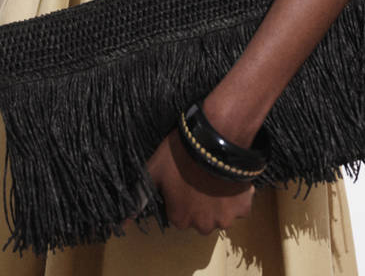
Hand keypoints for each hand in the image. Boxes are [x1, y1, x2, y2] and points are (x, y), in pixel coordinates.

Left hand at [123, 126, 255, 235]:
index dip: (179, 195)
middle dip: (199, 202)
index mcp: (180, 218)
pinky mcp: (244, 206)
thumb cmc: (180, 154)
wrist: (215, 139)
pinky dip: (237, 194)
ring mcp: (225, 218)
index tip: (182, 179)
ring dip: (219, 200)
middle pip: (200, 217)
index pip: (178, 213)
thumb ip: (138, 197)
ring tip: (214, 175)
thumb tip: (120, 223)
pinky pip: (240, 205)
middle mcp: (202, 225)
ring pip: (220, 213)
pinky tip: (229, 176)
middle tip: (198, 177)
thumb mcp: (153, 171)